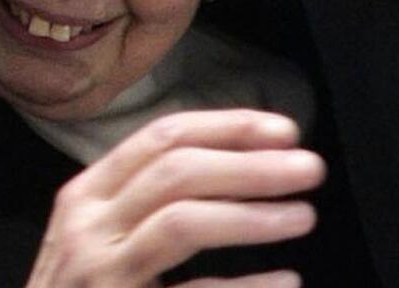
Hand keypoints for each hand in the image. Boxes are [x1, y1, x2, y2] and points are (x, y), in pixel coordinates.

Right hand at [24, 109, 324, 287]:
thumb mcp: (104, 234)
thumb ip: (154, 199)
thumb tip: (247, 160)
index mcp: (88, 193)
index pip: (161, 137)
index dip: (227, 127)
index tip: (284, 129)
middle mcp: (87, 225)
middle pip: (176, 171)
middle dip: (249, 164)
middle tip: (310, 168)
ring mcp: (98, 272)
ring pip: (182, 222)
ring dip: (251, 216)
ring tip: (304, 216)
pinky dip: (245, 287)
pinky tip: (285, 280)